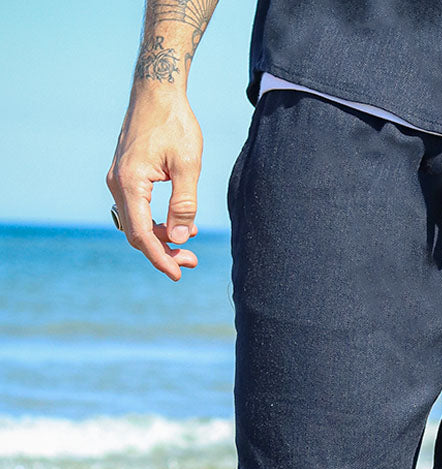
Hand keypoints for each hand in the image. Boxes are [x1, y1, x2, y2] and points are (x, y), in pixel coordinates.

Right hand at [107, 91, 202, 280]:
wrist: (157, 91)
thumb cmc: (175, 123)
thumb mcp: (188, 165)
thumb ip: (185, 204)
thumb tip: (181, 238)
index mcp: (130, 183)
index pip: (141, 234)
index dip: (159, 257)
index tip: (178, 273)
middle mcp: (118, 184)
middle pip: (137, 233)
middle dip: (164, 250)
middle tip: (192, 261)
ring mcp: (119, 180)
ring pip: (137, 223)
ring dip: (162, 237)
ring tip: (191, 244)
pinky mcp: (126, 176)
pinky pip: (138, 210)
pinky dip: (157, 222)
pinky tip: (180, 224)